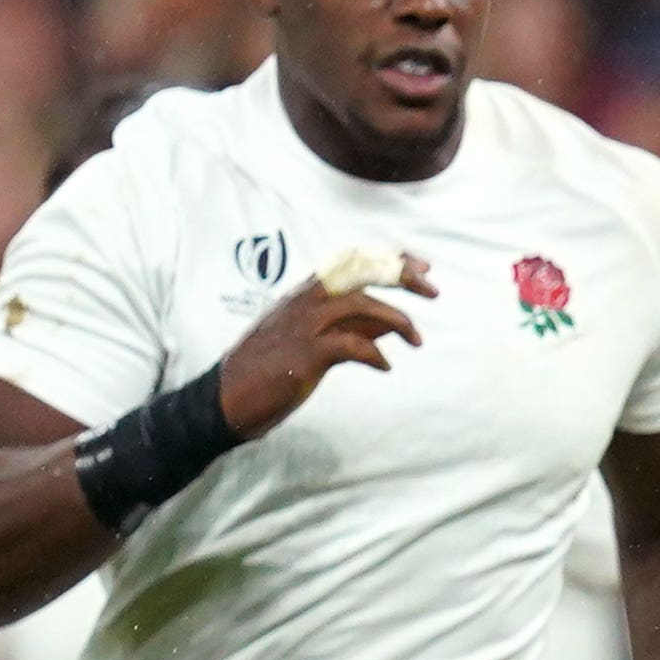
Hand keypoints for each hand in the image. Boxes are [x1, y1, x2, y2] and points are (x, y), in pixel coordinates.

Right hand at [217, 259, 430, 437]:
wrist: (226, 400)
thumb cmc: (271, 370)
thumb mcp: (314, 340)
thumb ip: (351, 328)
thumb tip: (390, 326)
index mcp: (304, 296)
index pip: (351, 263)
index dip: (390, 260)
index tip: (424, 268)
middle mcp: (303, 303)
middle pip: (358, 273)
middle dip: (400, 275)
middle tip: (434, 292)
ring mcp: (302, 327)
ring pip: (359, 304)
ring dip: (396, 320)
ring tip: (417, 340)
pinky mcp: (304, 355)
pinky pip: (350, 345)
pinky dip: (374, 354)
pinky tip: (385, 367)